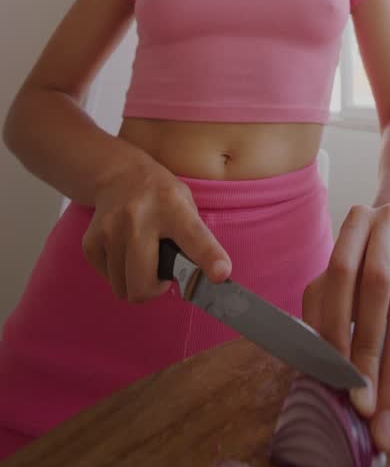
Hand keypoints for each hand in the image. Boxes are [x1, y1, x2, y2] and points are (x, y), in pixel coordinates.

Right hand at [82, 158, 230, 301]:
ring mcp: (110, 229)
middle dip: (153, 290)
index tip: (220, 274)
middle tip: (158, 273)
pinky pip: (107, 279)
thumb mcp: (186, 204)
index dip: (209, 258)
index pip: (194, 237)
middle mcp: (139, 216)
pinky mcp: (90, 241)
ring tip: (141, 255)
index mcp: (173, 206)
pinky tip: (123, 250)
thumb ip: (195, 239)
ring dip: (134, 281)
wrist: (119, 176)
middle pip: (143, 284)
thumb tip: (204, 279)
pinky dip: (117, 273)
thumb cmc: (161, 197)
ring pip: (123, 288)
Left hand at [302, 203, 389, 452]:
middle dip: (371, 356)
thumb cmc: (351, 263)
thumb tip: (314, 367)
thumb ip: (320, 313)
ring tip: (385, 415)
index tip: (333, 376)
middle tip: (363, 409)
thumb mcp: (327, 279)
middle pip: (380, 294)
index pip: (344, 275)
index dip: (339, 326)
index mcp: (356, 222)